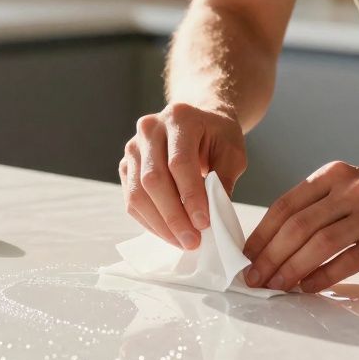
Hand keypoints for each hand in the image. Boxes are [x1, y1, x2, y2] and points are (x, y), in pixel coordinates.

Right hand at [119, 102, 246, 249]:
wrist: (199, 120)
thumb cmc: (217, 136)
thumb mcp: (232, 152)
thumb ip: (224, 180)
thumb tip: (213, 216)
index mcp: (179, 117)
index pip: (179, 162)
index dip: (191, 196)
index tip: (204, 223)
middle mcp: (150, 129)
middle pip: (153, 179)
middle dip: (173, 216)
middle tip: (192, 240)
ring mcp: (133, 147)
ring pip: (137, 193)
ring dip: (160, 224)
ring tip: (182, 242)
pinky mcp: (126, 166)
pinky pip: (132, 200)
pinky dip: (150, 222)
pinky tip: (168, 234)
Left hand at [242, 161, 358, 293]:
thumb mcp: (349, 189)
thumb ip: (317, 209)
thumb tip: (272, 245)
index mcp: (333, 175)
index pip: (286, 205)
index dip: (262, 234)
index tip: (245, 257)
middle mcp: (350, 189)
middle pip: (298, 225)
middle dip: (270, 256)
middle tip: (254, 278)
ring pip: (320, 243)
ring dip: (292, 268)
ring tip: (276, 286)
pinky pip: (348, 260)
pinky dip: (323, 276)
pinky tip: (308, 287)